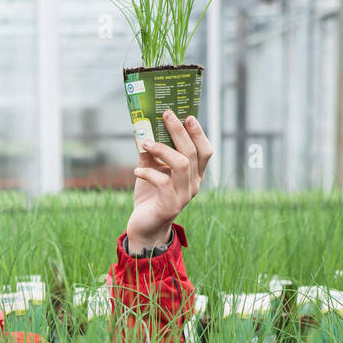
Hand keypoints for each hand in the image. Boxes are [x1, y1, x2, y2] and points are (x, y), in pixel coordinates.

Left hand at [126, 110, 212, 252]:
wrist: (143, 226)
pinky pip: (162, 182)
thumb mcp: (151, 169)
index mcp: (195, 174)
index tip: (187, 116)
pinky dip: (148, 173)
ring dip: (163, 150)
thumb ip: (151, 152)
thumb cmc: (149, 196)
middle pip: (193, 152)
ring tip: (146, 143)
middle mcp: (194, 184)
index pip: (205, 150)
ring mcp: (184, 195)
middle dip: (179, 131)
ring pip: (182, 164)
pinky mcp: (170, 205)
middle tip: (166, 115)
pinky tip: (136, 171)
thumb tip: (143, 128)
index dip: (198, 133)